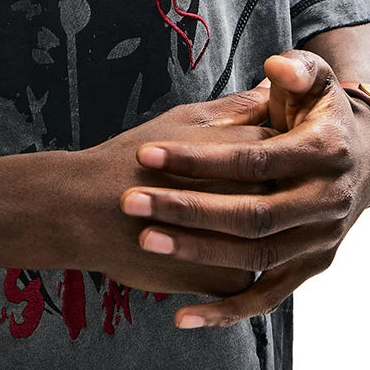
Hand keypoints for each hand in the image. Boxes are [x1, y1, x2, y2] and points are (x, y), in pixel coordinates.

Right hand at [69, 82, 279, 299]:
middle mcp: (262, 200)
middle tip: (211, 187)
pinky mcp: (229, 281)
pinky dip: (221, 264)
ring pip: (260, 240)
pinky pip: (239, 275)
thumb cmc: (135, 156)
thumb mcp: (186, 119)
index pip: (280, 150)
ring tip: (198, 218)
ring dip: (237, 230)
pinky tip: (194, 250)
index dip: (259, 150)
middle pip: (277, 196)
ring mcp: (249, 245)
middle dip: (251, 192)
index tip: (233, 154)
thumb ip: (237, 107)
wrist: (89, 210)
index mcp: (256, 156)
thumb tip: (269, 88)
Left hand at [115, 49, 369, 328]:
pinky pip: (267, 298)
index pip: (252, 160)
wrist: (366, 158)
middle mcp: (327, 203)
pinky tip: (182, 316)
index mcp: (324, 153)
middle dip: (186, 209)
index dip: (198, 158)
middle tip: (131, 202)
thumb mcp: (316, 81)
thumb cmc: (321, 111)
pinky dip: (227, 311)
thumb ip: (297, 69)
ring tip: (143, 240)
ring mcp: (321, 241)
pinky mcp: (311, 268)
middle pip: (250, 215)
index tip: (146, 153)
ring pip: (255, 258)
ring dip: (197, 253)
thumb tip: (276, 66)